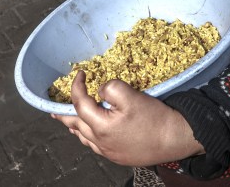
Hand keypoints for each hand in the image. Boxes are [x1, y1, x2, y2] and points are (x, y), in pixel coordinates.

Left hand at [51, 71, 201, 165]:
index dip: (76, 86)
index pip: (80, 103)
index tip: (81, 74)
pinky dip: (87, 137)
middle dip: (63, 114)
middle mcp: (100, 142)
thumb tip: (100, 90)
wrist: (176, 139)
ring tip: (68, 121)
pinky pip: (95, 146)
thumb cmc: (154, 118)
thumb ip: (111, 88)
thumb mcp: (131, 95)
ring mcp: (109, 152)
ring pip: (84, 138)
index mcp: (100, 126)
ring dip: (74, 126)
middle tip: (53, 108)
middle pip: (75, 124)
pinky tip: (89, 135)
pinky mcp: (119, 156)